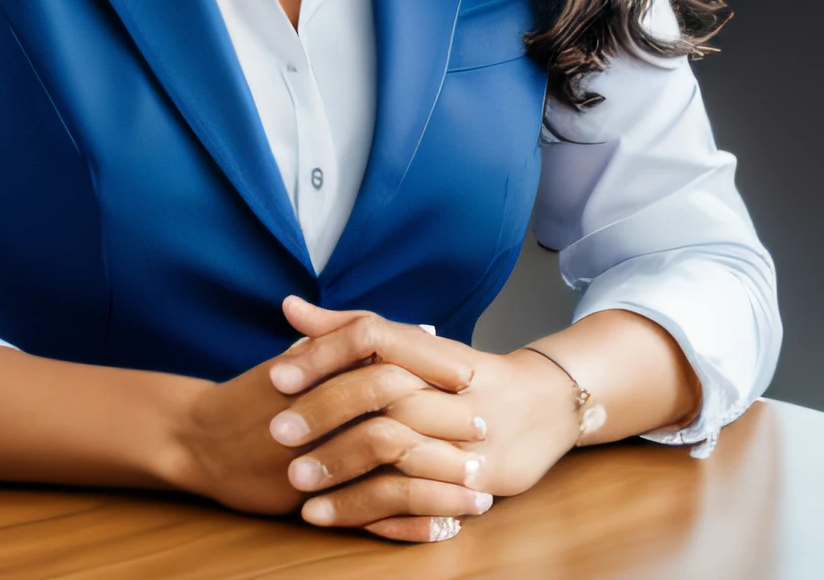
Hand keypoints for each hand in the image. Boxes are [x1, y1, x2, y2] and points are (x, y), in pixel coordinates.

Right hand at [165, 306, 481, 527]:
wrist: (197, 438)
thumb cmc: (257, 394)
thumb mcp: (304, 356)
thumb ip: (361, 341)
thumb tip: (426, 328)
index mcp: (318, 370)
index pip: (384, 358)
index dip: (430, 367)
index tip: (470, 376)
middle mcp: (317, 412)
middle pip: (394, 412)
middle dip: (444, 424)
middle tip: (484, 430)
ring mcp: (313, 458)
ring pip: (388, 469)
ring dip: (439, 481)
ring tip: (480, 487)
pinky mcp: (308, 500)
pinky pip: (369, 515)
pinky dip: (410, 523)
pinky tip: (444, 526)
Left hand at [270, 296, 582, 507]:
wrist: (547, 405)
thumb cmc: (463, 374)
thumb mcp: (412, 346)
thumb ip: (348, 328)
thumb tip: (289, 307)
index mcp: (431, 349)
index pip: (372, 337)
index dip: (323, 354)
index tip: (276, 375)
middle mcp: (452, 389)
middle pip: (382, 393)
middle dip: (325, 416)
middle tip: (277, 434)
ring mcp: (469, 436)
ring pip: (399, 451)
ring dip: (343, 472)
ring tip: (297, 488)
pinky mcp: (480, 480)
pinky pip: (423, 500)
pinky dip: (376, 510)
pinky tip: (336, 516)